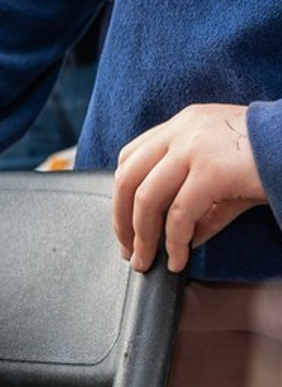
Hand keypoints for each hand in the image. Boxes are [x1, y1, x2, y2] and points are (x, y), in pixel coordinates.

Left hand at [113, 104, 265, 272]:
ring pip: (147, 198)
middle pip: (128, 179)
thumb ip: (198, 200)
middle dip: (122, 220)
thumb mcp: (225, 174)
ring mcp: (194, 147)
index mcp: (182, 125)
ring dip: (143, 237)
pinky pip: (180, 214)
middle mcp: (182, 131)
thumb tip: (182, 239)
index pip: (131, 157)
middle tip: (128, 250)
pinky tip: (178, 259)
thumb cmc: (272, 158)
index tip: (124, 223)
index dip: (120, 194)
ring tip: (145, 261)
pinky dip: (174, 242)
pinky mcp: (211, 170)